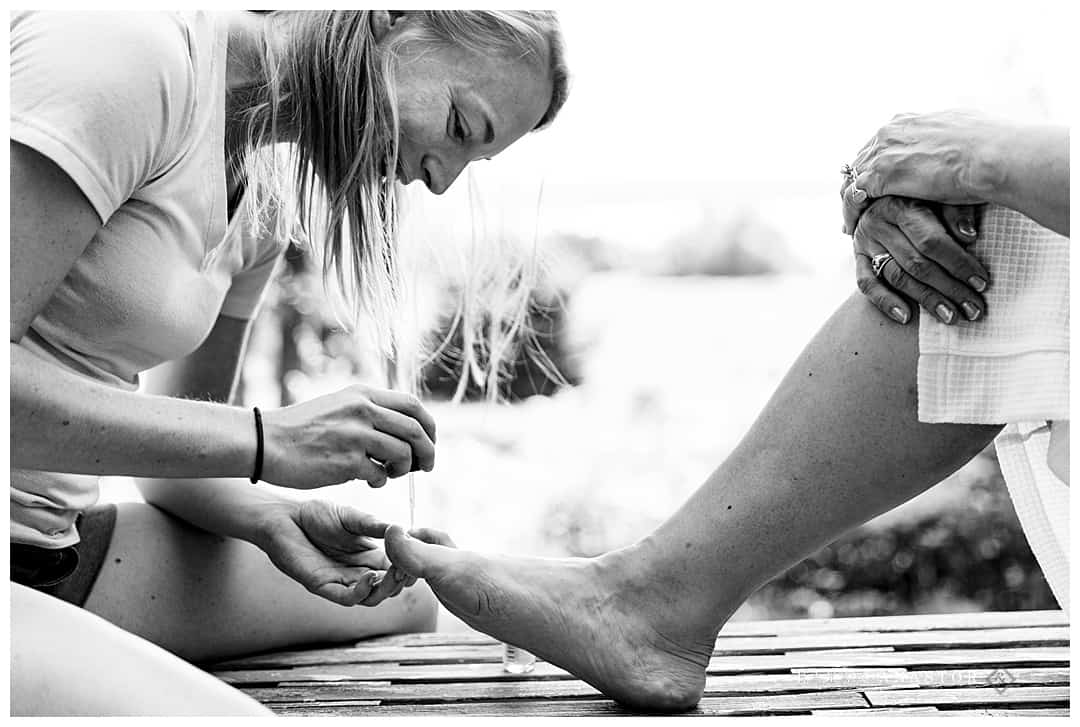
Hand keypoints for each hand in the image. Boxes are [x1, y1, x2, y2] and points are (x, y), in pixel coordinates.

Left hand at [256, 499, 412, 606]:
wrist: (284, 516)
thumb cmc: (315, 514)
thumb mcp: (352, 518)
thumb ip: (375, 526)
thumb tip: (403, 530)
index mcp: (365, 556)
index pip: (393, 569)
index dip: (406, 568)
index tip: (418, 559)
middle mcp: (355, 571)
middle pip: (385, 588)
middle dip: (399, 582)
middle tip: (407, 570)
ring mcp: (339, 580)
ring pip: (369, 598)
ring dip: (384, 590)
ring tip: (392, 575)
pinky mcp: (321, 585)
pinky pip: (345, 598)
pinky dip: (361, 592)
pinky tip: (368, 577)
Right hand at [260, 384, 436, 488]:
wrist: (264, 442)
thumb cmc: (301, 430)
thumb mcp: (339, 406)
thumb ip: (369, 412)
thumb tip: (405, 429)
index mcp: (363, 395)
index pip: (413, 405)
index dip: (429, 427)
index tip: (428, 442)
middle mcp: (362, 410)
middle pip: (416, 430)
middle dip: (427, 452)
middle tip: (425, 467)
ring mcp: (355, 435)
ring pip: (403, 453)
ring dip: (403, 469)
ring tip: (390, 474)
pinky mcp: (346, 461)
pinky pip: (380, 474)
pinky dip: (380, 480)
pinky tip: (369, 481)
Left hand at [841, 110, 1007, 234]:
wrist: (996, 156)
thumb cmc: (994, 149)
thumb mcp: (967, 135)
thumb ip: (951, 141)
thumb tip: (960, 148)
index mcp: (910, 121)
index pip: (881, 144)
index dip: (876, 166)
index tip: (875, 186)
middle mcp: (892, 130)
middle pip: (862, 160)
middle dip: (858, 185)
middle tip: (857, 209)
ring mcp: (884, 151)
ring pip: (853, 178)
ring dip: (851, 202)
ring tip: (851, 224)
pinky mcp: (881, 174)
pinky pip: (854, 196)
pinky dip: (851, 213)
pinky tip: (853, 229)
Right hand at [852, 196, 989, 324]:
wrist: (882, 195)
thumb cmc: (923, 196)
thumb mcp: (940, 194)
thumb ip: (956, 211)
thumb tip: (969, 236)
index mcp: (900, 205)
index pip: (931, 241)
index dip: (958, 263)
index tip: (982, 282)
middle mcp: (878, 224)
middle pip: (916, 264)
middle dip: (950, 289)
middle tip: (974, 309)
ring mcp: (864, 243)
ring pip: (897, 277)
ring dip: (926, 300)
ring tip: (951, 317)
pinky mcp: (858, 259)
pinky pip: (867, 284)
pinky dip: (885, 302)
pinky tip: (906, 318)